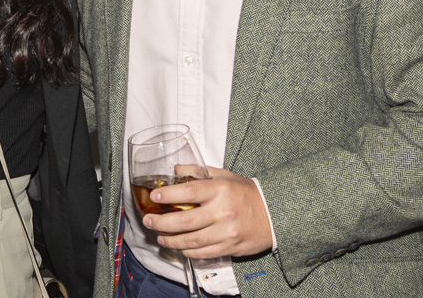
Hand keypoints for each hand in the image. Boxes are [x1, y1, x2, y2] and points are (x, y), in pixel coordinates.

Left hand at [144, 167, 273, 258]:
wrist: (274, 214)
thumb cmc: (246, 193)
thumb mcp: (225, 176)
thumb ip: (199, 171)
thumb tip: (176, 169)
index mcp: (221, 191)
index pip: (189, 193)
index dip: (169, 195)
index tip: (154, 197)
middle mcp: (222, 212)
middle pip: (186, 221)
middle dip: (162, 223)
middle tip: (148, 221)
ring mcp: (226, 232)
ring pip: (192, 240)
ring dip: (172, 240)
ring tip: (159, 236)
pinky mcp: (230, 247)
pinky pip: (204, 253)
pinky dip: (188, 251)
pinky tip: (178, 247)